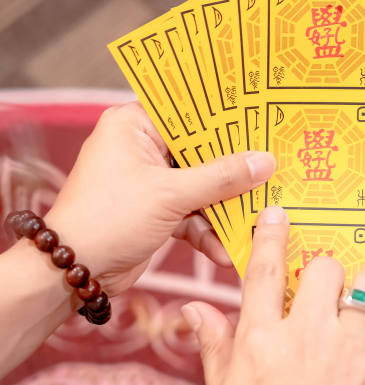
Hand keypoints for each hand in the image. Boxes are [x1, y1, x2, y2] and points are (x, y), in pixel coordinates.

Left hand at [44, 102, 275, 295]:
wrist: (75, 271)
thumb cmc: (110, 218)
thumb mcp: (171, 194)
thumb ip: (221, 178)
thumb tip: (264, 162)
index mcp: (135, 126)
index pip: (189, 113)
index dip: (226, 121)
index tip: (261, 126)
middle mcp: (142, 149)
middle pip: (201, 153)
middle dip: (233, 173)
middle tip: (269, 174)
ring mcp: (151, 182)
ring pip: (201, 187)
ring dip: (223, 209)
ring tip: (252, 222)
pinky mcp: (157, 210)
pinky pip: (191, 214)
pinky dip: (206, 232)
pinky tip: (223, 251)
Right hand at [182, 206, 364, 384]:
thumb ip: (213, 346)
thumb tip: (194, 310)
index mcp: (261, 341)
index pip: (263, 270)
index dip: (270, 234)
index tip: (278, 214)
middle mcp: (306, 337)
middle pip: (325, 267)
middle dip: (325, 269)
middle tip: (324, 286)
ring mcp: (349, 354)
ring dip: (364, 289)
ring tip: (357, 306)